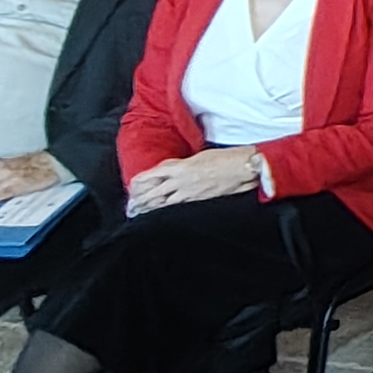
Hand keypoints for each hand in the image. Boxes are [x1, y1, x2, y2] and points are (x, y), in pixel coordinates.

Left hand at [125, 147, 265, 214]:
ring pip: (161, 202)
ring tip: (138, 214)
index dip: (141, 181)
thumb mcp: (201, 156)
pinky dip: (164, 211)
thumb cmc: (227, 158)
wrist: (242, 167)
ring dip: (148, 208)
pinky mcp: (197, 200)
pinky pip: (175, 207)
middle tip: (130, 207)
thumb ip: (185, 164)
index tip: (133, 186)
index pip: (153, 174)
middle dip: (140, 199)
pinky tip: (158, 216)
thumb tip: (177, 170)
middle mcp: (180, 179)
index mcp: (181, 165)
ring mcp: (188, 191)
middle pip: (153, 191)